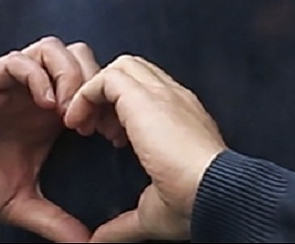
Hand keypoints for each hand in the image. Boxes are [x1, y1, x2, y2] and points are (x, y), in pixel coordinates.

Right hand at [0, 37, 99, 242]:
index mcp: (48, 117)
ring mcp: (9, 83)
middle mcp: (33, 93)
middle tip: (94, 123)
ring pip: (54, 50)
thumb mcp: (16, 203)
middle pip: (81, 58)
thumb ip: (52, 220)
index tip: (114, 138)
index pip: (92, 87)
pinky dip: (38, 75)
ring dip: (69, 75)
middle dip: (95, 83)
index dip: (110, 105)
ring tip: (69, 113)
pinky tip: (44, 106)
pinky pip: (18, 60)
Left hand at [63, 55, 225, 242]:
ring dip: (96, 91)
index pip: (149, 93)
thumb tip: (97, 243)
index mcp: (183, 120)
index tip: (111, 141)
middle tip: (94, 130)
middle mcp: (175, 99)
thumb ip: (122, 224)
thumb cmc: (196, 204)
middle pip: (134, 72)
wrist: (216, 193)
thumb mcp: (153, 212)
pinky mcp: (145, 96)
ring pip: (121, 67)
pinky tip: (78, 123)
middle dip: (108, 95)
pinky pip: (106, 77)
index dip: (122, 111)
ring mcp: (163, 93)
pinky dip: (86, 94)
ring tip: (83, 126)